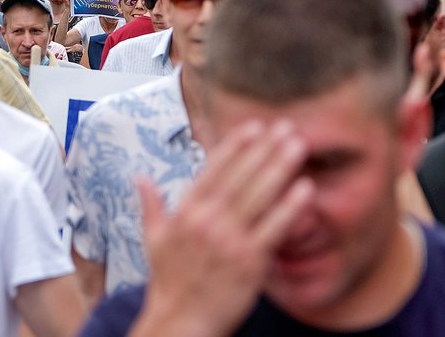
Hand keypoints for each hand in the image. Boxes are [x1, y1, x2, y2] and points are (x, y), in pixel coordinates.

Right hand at [132, 121, 313, 336]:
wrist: (181, 323)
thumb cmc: (169, 282)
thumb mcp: (152, 239)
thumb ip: (150, 205)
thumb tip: (139, 179)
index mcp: (185, 211)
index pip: (214, 169)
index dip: (236, 146)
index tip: (254, 127)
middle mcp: (207, 221)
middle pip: (241, 176)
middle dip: (265, 148)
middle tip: (285, 126)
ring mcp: (229, 240)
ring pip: (259, 195)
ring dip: (280, 167)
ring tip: (298, 145)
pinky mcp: (249, 262)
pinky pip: (275, 228)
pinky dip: (291, 206)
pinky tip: (306, 187)